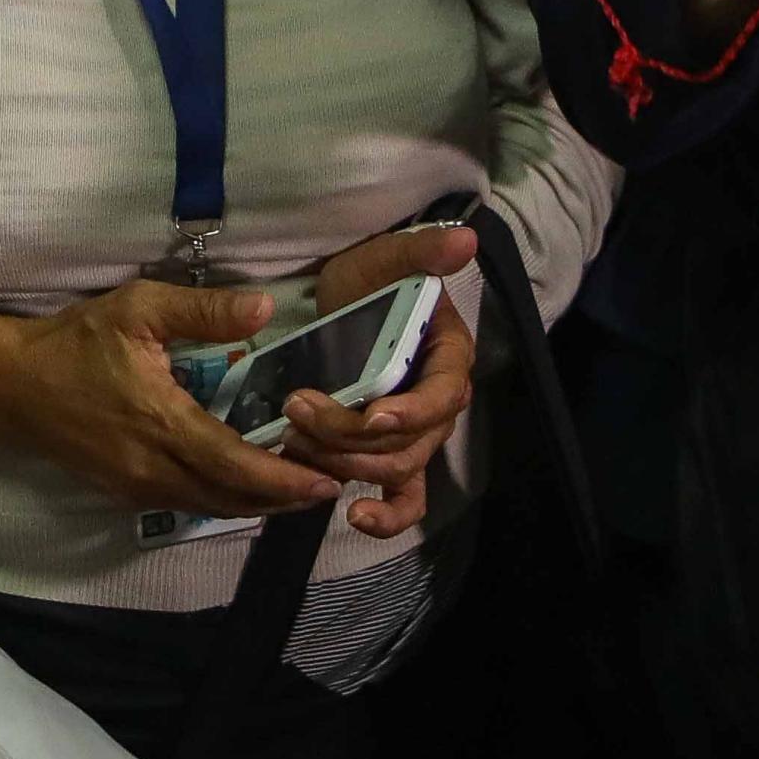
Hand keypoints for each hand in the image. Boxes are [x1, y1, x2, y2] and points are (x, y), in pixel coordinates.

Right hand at [1, 277, 346, 525]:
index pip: (235, 464)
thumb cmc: (75, 342)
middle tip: (328, 484)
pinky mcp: (126, 493)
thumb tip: (265, 309)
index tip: (325, 480)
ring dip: (258, 504)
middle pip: (232, 498)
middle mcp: (152, 468)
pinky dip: (225, 500)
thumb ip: (204, 310)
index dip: (284, 478)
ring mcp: (137, 488)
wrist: (11, 385)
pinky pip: (188, 504)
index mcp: (161, 422)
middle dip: (284, 498)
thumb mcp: (139, 308)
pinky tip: (246, 486)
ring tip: (298, 489)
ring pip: (212, 507)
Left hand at [270, 222, 480, 538]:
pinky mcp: (391, 458)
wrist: (339, 302)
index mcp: (449, 358)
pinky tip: (354, 517)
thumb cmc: (367, 280)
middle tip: (298, 410)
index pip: (443, 396)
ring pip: (392, 469)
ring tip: (295, 438)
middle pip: (407, 441)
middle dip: (351, 434)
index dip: (412, 412)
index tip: (373, 415)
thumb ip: (421, 251)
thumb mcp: (386, 259)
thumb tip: (463, 240)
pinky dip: (385, 518)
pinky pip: (404, 501)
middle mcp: (437, 405)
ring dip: (344, 462)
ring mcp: (416, 437)